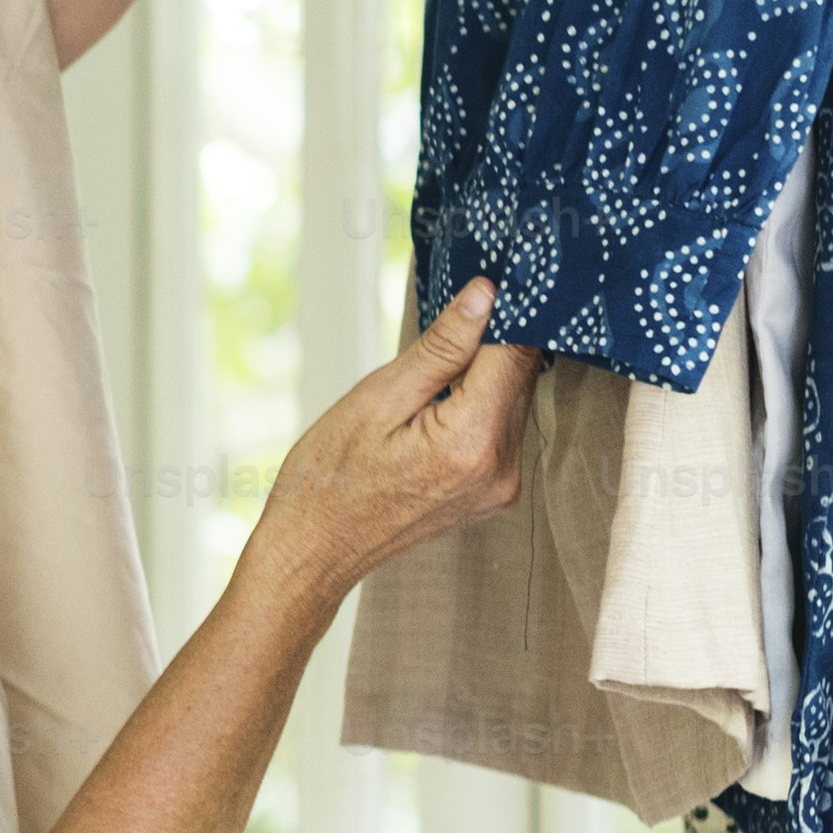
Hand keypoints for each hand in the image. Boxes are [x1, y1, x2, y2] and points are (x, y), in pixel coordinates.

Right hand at [243, 278, 536, 608]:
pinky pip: (502, 430)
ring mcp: (501, 486)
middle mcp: (500, 468)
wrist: (312, 552)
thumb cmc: (327, 479)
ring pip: (513, 402)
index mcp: (471, 440)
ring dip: (484, 375)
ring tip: (430, 371)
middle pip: (520, 377)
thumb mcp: (375, 399)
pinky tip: (437, 404)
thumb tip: (486, 296)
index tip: (491, 280)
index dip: (505, 310)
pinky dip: (479, 406)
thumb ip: (440, 348)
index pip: (515, 352)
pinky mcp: (494, 493)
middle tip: (452, 314)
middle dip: (491, 341)